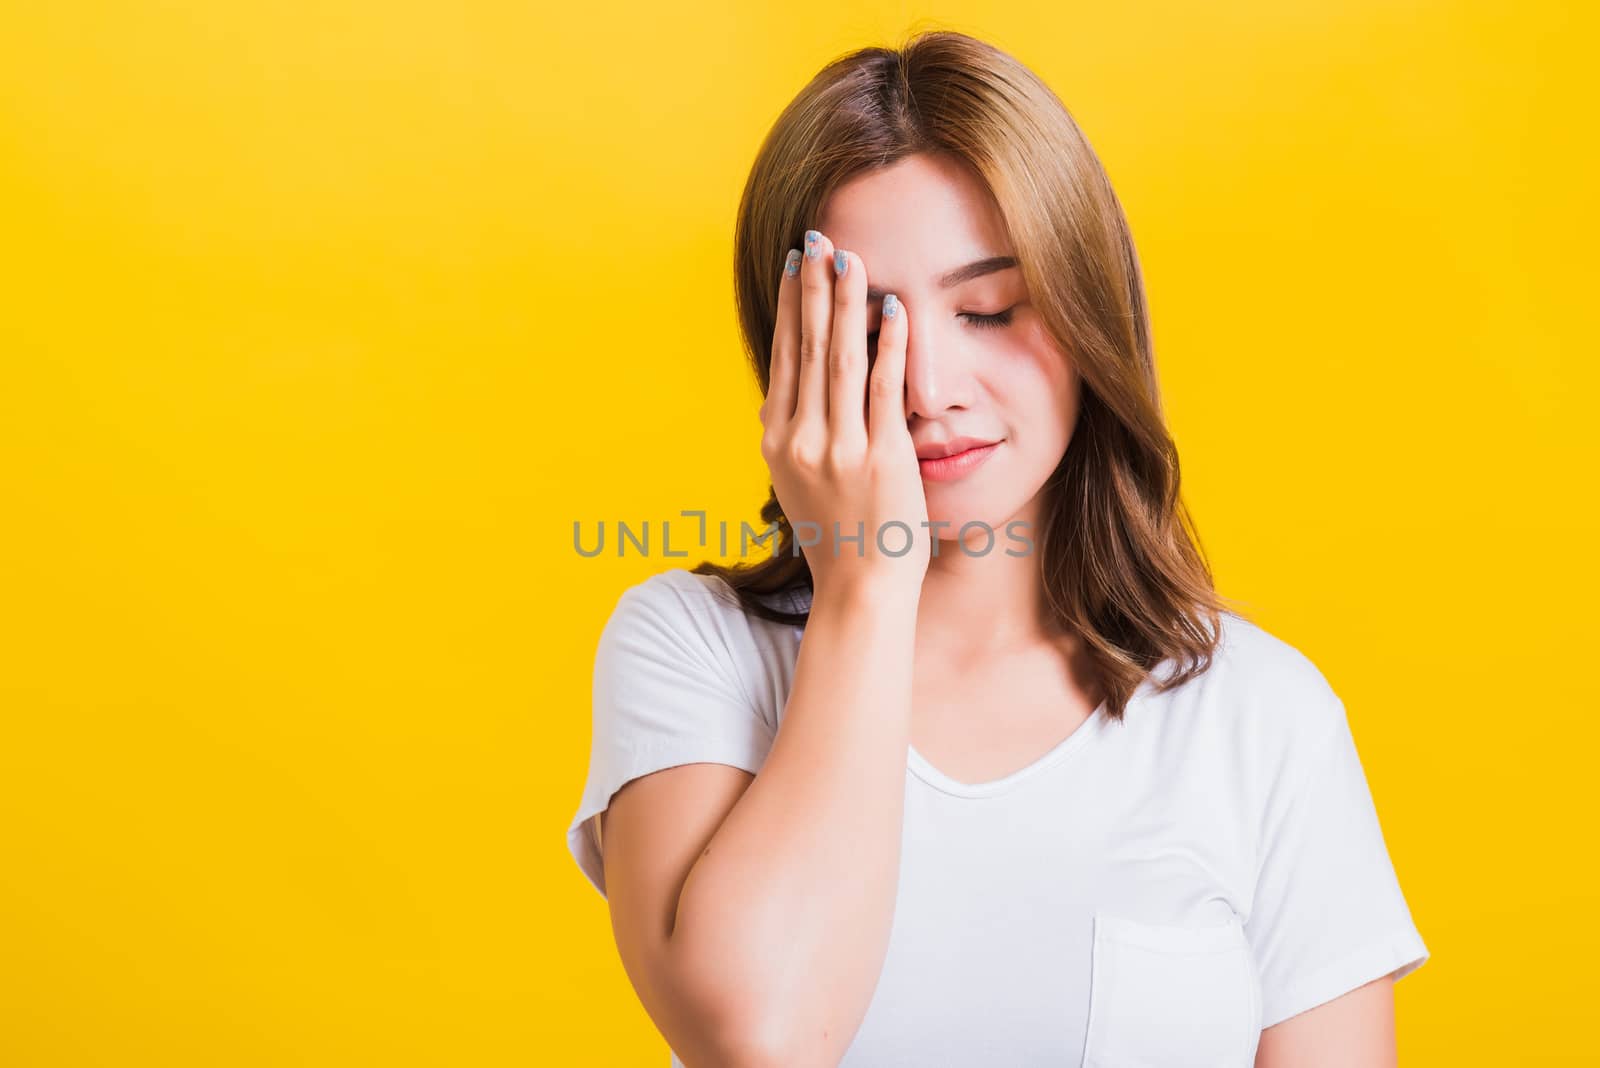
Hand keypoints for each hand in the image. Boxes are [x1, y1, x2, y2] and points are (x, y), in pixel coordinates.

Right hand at [758, 230, 928, 600]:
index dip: (790, 306)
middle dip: (813, 288)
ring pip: (841, 359)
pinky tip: (893, 309)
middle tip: (818, 238)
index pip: (784, 356)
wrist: (860, 589)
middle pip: (808, 347)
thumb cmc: (836, 536)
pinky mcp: (880, 458)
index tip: (795, 264)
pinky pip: (883, 389)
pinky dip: (888, 345)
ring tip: (850, 259)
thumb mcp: (796, 483)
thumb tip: (779, 394)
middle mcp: (801, 439)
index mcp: (778, 440)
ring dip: (846, 303)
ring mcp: (839, 448)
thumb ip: (791, 435)